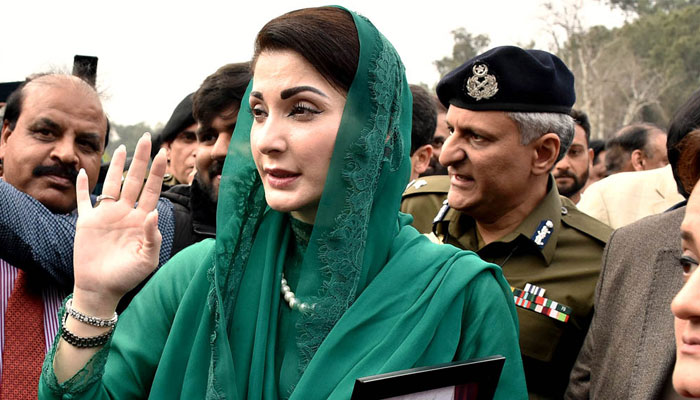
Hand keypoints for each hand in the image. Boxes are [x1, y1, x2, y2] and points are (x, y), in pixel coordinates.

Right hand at [72, 133, 166, 314]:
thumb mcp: (147, 260)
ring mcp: (106, 215)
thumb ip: (152, 238)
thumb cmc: (128, 277)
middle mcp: (125, 213)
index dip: (156, 172)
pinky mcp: (87, 221)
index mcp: (141, 219)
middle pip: (134, 179)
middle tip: (147, 137)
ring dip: (116, 166)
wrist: (101, 289)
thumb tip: (153, 213)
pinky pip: (84, 200)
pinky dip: (83, 186)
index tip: (163, 152)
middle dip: (141, 159)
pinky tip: (84, 172)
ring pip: (112, 184)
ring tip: (122, 147)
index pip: (151, 189)